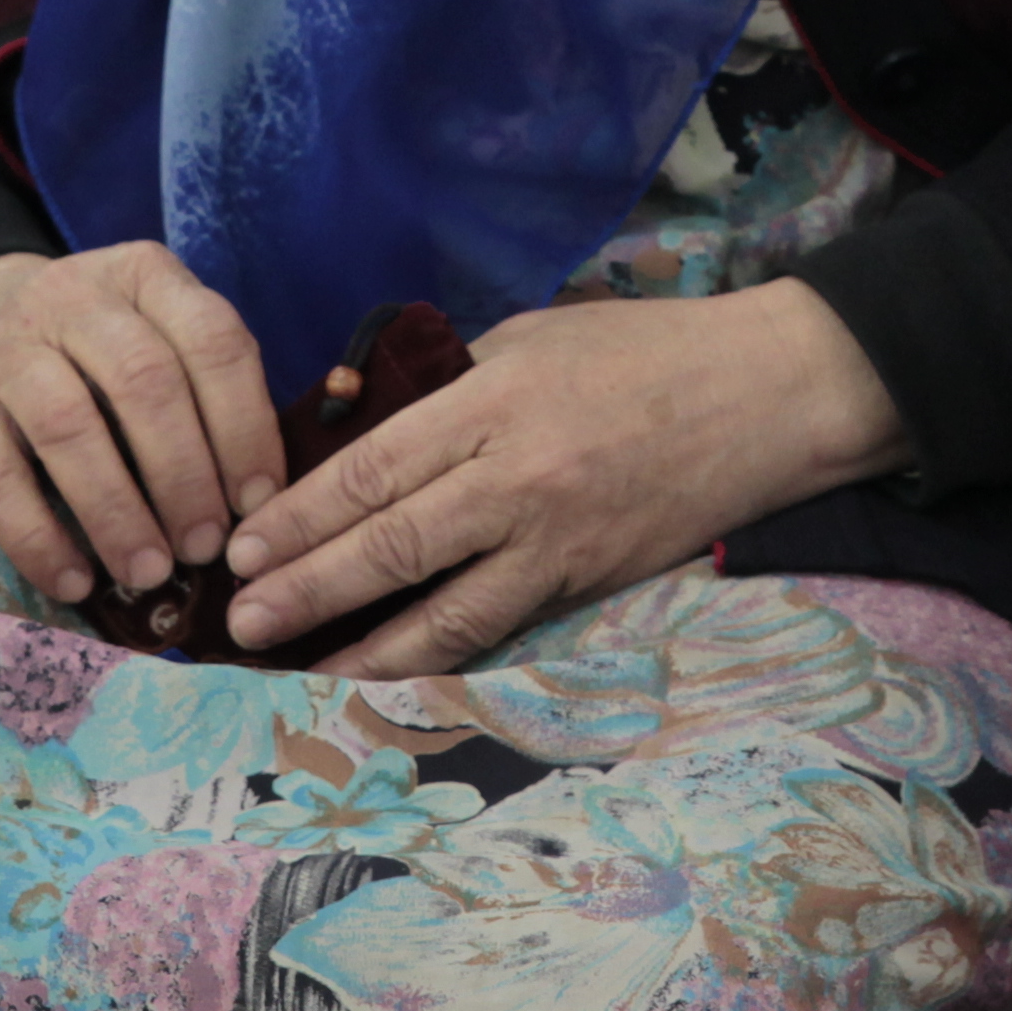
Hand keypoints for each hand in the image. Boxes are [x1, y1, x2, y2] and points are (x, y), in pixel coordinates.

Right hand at [0, 242, 289, 605]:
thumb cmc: (87, 351)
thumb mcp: (150, 333)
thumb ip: (202, 389)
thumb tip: (259, 503)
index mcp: (143, 275)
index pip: (212, 339)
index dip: (244, 427)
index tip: (257, 503)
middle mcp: (72, 297)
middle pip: (143, 382)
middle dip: (184, 476)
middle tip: (205, 547)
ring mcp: (5, 348)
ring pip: (69, 427)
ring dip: (117, 513)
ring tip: (150, 572)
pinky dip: (40, 540)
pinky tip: (75, 581)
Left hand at [218, 280, 909, 672]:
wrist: (770, 395)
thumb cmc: (643, 352)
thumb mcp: (534, 336)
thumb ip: (452, 383)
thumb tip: (364, 421)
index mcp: (494, 398)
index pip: (374, 466)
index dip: (300, 513)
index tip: (242, 544)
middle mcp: (517, 474)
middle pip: (391, 543)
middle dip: (306, 586)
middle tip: (242, 621)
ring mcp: (556, 538)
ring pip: (442, 609)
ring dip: (359, 644)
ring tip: (296, 669)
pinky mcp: (589, 582)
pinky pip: (498, 628)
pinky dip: (436, 658)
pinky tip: (389, 674)